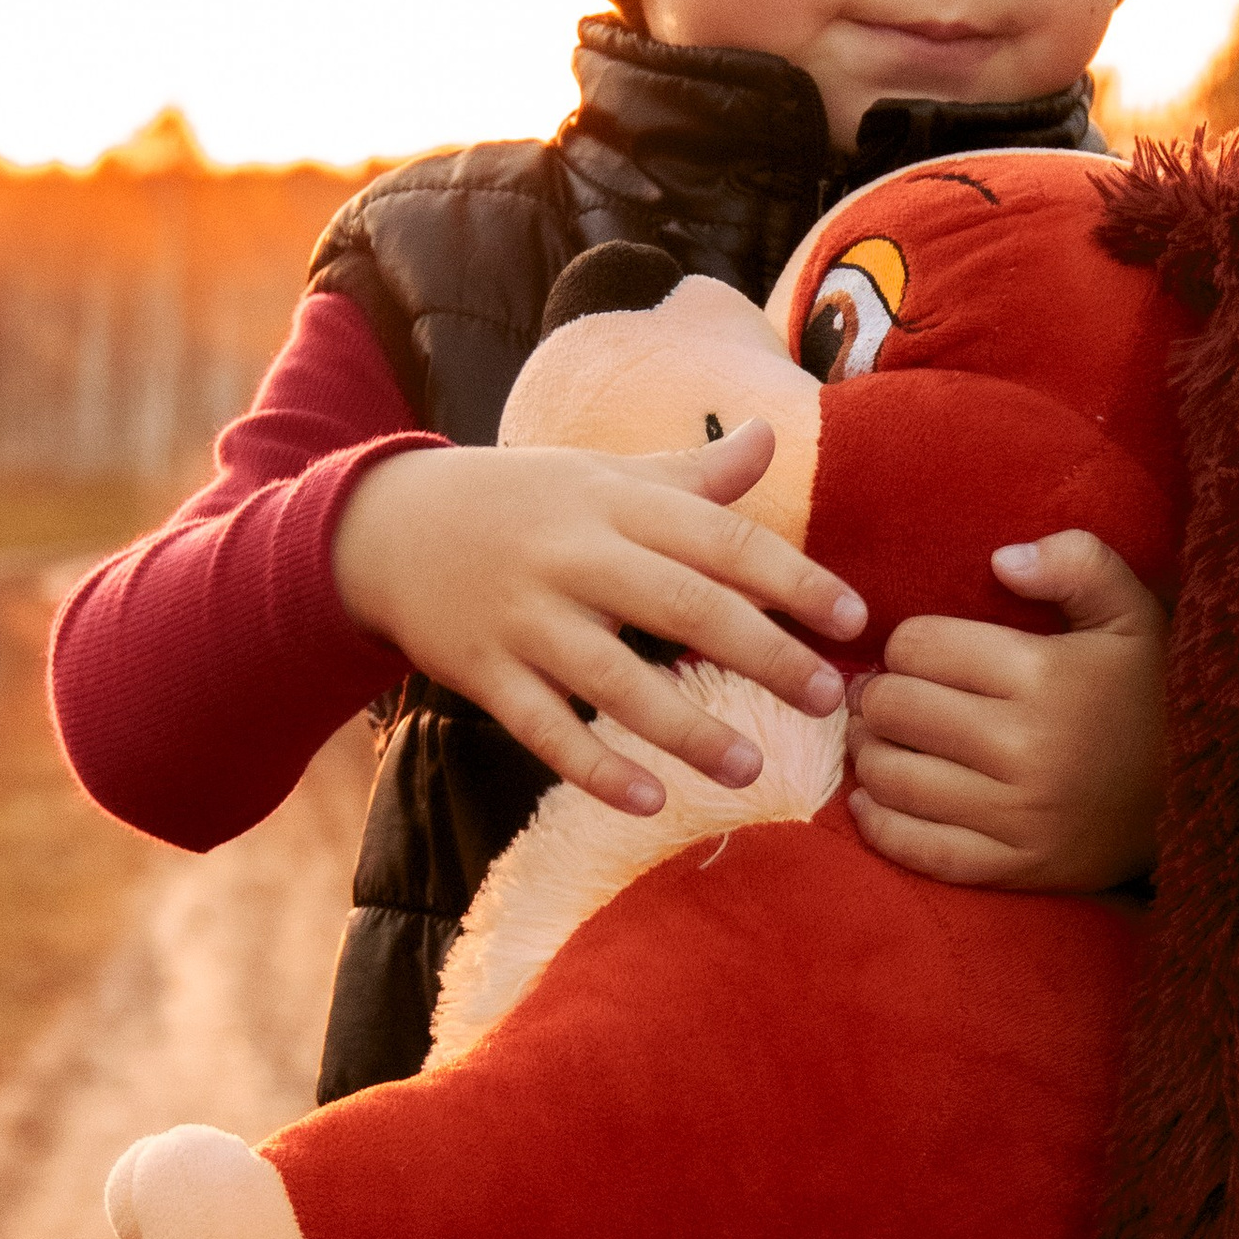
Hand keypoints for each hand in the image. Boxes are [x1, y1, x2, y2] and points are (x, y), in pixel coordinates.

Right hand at [332, 424, 864, 816]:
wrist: (385, 524)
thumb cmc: (524, 501)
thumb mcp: (604, 476)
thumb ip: (693, 475)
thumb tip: (772, 437)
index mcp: (617, 502)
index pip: (723, 538)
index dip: (794, 578)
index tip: (853, 619)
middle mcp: (576, 555)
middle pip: (683, 604)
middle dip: (764, 653)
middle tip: (830, 699)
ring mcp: (525, 617)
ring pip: (614, 678)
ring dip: (686, 727)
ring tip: (752, 767)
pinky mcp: (482, 671)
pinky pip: (543, 728)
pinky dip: (594, 767)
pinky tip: (649, 801)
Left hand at [847, 531, 1166, 891]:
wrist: (1210, 798)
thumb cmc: (1155, 695)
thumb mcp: (1134, 611)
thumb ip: (1077, 563)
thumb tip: (1001, 560)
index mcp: (1043, 676)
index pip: (919, 647)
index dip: (906, 644)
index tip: (920, 655)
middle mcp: (1023, 748)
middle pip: (896, 710)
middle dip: (880, 696)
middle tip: (889, 697)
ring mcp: (1017, 816)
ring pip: (893, 779)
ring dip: (871, 755)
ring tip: (882, 742)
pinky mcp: (1016, 868)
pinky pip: (919, 850)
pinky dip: (879, 825)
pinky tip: (874, 801)